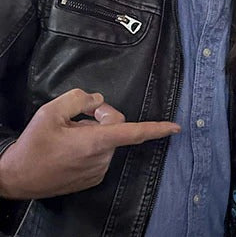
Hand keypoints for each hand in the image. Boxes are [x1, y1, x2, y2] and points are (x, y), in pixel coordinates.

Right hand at [0, 88, 179, 198]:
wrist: (15, 177)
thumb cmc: (33, 145)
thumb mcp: (52, 111)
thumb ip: (81, 99)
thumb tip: (99, 102)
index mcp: (95, 142)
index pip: (134, 132)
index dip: (157, 128)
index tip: (176, 127)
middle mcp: (101, 159)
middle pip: (117, 127)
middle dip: (104, 116)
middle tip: (82, 114)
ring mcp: (98, 171)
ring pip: (109, 140)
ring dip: (96, 132)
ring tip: (70, 135)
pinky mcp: (92, 179)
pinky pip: (101, 154)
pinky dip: (92, 146)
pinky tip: (71, 148)